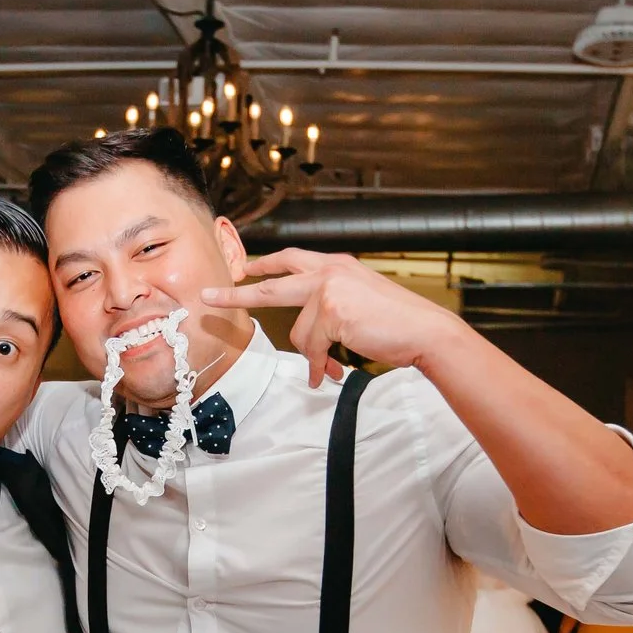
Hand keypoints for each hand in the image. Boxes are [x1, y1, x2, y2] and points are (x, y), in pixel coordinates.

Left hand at [198, 250, 469, 386]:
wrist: (424, 330)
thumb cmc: (398, 322)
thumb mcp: (360, 303)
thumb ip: (331, 308)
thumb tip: (312, 346)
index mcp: (336, 264)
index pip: (291, 259)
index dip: (265, 264)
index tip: (242, 269)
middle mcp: (329, 270)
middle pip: (272, 283)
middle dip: (236, 293)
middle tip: (208, 297)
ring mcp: (328, 289)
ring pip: (299, 331)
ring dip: (313, 355)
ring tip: (328, 368)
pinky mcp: (331, 310)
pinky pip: (312, 346)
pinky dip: (319, 364)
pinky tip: (329, 373)